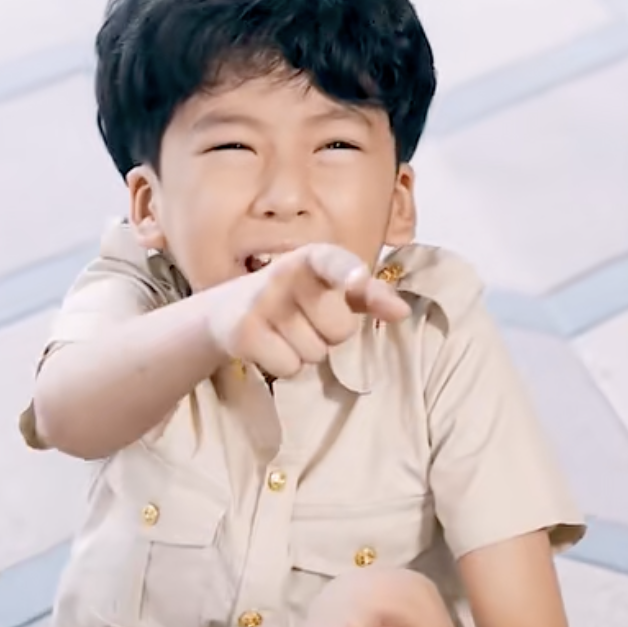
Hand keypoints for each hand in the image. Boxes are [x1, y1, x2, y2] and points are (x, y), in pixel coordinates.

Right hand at [206, 244, 409, 378]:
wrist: (225, 310)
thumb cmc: (292, 298)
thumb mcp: (328, 288)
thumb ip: (368, 295)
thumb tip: (402, 312)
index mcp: (311, 258)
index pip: (330, 260)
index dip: (348, 271)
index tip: (358, 278)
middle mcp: (283, 274)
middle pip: (339, 328)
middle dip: (329, 333)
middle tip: (303, 320)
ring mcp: (260, 303)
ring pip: (315, 353)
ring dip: (305, 350)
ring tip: (282, 332)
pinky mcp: (243, 332)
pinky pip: (290, 367)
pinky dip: (285, 365)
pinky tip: (268, 345)